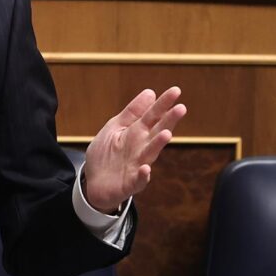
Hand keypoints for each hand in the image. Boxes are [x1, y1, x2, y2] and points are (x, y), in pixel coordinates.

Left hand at [82, 86, 186, 213]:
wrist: (94, 184)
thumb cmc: (106, 154)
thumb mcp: (115, 128)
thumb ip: (132, 112)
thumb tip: (150, 92)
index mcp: (136, 133)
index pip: (152, 116)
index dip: (163, 104)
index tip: (176, 91)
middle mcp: (141, 148)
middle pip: (156, 132)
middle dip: (168, 121)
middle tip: (181, 108)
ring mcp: (137, 166)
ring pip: (150, 154)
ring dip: (158, 145)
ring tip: (167, 134)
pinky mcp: (130, 184)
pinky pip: (138, 180)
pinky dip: (143, 176)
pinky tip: (146, 169)